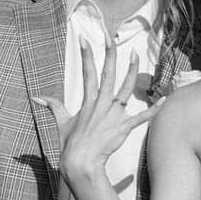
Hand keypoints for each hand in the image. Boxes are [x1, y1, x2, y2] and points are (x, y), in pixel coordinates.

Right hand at [54, 42, 154, 182]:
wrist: (81, 163)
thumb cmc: (70, 144)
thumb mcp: (61, 122)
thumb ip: (53, 106)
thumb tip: (36, 97)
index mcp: (88, 102)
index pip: (87, 73)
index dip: (86, 55)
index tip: (84, 39)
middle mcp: (101, 105)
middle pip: (107, 74)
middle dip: (109, 54)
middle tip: (111, 36)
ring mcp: (113, 116)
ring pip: (125, 89)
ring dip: (132, 71)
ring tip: (136, 55)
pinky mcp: (123, 128)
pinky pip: (141, 117)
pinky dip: (154, 109)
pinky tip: (164, 98)